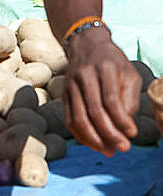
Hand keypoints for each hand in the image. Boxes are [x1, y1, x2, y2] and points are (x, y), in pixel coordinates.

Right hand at [62, 26, 140, 155]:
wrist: (86, 44)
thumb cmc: (112, 62)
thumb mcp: (129, 74)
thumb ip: (130, 98)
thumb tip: (126, 127)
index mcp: (104, 68)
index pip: (111, 99)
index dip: (122, 121)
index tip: (132, 134)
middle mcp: (85, 75)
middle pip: (94, 110)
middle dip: (110, 134)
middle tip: (123, 148)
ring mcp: (71, 84)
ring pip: (79, 118)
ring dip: (94, 140)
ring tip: (109, 151)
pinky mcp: (64, 93)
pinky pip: (69, 119)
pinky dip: (81, 136)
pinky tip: (94, 144)